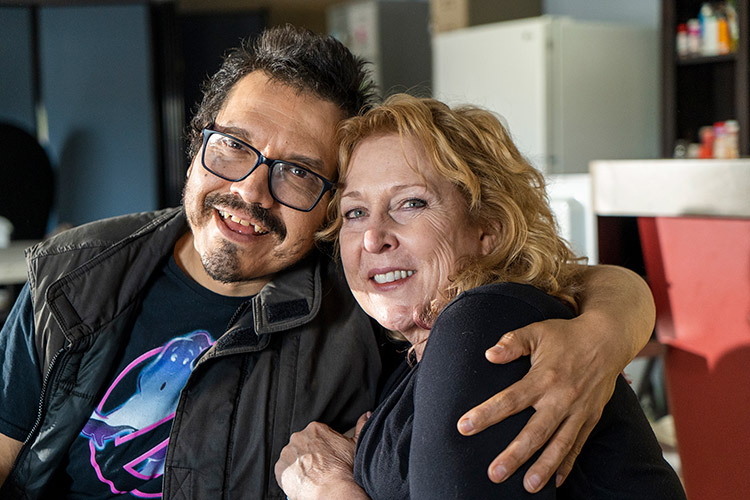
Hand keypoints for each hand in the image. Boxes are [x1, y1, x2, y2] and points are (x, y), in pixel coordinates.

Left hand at [275, 414, 370, 499]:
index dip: (320, 448)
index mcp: (315, 429)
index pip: (315, 436)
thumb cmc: (344, 468)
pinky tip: (302, 481)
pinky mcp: (280, 468)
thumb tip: (366, 415)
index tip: (325, 458)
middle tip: (319, 468)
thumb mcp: (356, 444)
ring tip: (311, 476)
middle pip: (302, 445)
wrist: (332, 488)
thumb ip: (361, 426)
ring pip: (292, 458)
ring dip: (298, 465)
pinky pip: (283, 471)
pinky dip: (290, 476)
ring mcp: (288, 452)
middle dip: (308, 455)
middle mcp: (299, 437)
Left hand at [456, 316, 621, 492]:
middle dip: (514, 455)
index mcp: (543, 378)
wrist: (608, 339)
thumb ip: (512, 343)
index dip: (486, 414)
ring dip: (544, 467)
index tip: (464, 427)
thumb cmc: (567, 335)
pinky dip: (567, 464)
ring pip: (559, 445)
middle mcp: (561, 398)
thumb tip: (489, 355)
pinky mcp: (591, 418)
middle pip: (535, 432)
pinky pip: (578, 445)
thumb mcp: (536, 332)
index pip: (510, 400)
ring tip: (529, 487)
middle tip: (495, 474)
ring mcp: (578, 411)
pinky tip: (555, 481)